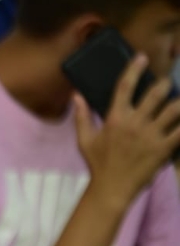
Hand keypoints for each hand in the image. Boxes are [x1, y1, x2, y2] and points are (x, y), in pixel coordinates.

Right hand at [76, 53, 179, 209]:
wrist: (111, 188)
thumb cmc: (98, 164)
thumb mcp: (85, 140)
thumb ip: (82, 117)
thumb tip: (76, 96)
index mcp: (115, 118)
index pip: (124, 87)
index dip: (134, 69)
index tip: (142, 57)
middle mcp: (134, 123)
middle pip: (156, 93)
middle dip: (165, 83)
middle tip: (167, 83)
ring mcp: (151, 135)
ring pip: (174, 109)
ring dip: (179, 102)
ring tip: (178, 100)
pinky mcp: (163, 148)